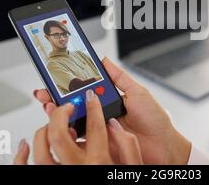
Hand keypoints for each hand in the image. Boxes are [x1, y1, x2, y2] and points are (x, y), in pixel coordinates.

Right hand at [33, 57, 191, 163]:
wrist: (164, 145)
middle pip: (72, 107)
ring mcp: (98, 132)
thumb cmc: (155, 120)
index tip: (53, 79)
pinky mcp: (98, 148)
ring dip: (58, 116)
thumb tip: (104, 60)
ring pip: (71, 124)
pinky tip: (61, 127)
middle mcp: (100, 117)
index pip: (82, 92)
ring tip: (50, 106)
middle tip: (45, 94)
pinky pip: (79, 142)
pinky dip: (68, 135)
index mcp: (107, 102)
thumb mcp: (137, 92)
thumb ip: (119, 77)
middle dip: (55, 100)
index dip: (67, 86)